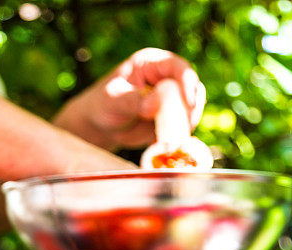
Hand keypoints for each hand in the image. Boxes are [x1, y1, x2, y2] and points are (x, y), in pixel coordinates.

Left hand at [53, 48, 205, 150]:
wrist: (100, 127)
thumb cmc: (101, 106)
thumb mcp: (113, 101)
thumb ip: (134, 100)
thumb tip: (157, 102)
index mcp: (151, 64)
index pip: (177, 67)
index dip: (188, 81)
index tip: (189, 101)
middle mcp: (165, 78)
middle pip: (191, 87)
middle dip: (191, 106)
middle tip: (186, 125)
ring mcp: (170, 99)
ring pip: (191, 108)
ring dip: (187, 123)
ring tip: (175, 137)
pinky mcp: (170, 119)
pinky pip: (183, 126)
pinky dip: (180, 135)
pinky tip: (169, 144)